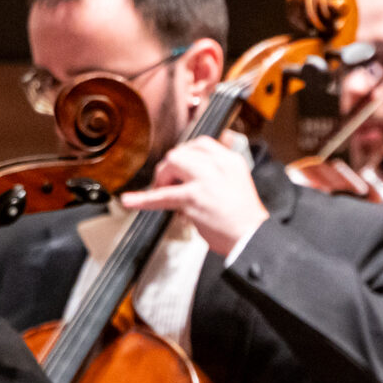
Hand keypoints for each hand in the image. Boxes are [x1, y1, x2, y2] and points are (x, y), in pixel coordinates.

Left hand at [119, 137, 269, 253]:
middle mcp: (219, 166)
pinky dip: (143, 199)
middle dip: (171, 167)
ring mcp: (205, 180)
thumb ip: (220, 170)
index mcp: (231, 161)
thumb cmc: (244, 218)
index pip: (202, 144)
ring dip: (163, 177)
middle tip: (170, 184)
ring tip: (165, 192)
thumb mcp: (238, 183)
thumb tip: (199, 166)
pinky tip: (130, 201)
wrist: (251, 238)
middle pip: (182, 151)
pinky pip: (162, 196)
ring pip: (172, 162)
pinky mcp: (193, 198)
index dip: (186, 154)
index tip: (180, 167)